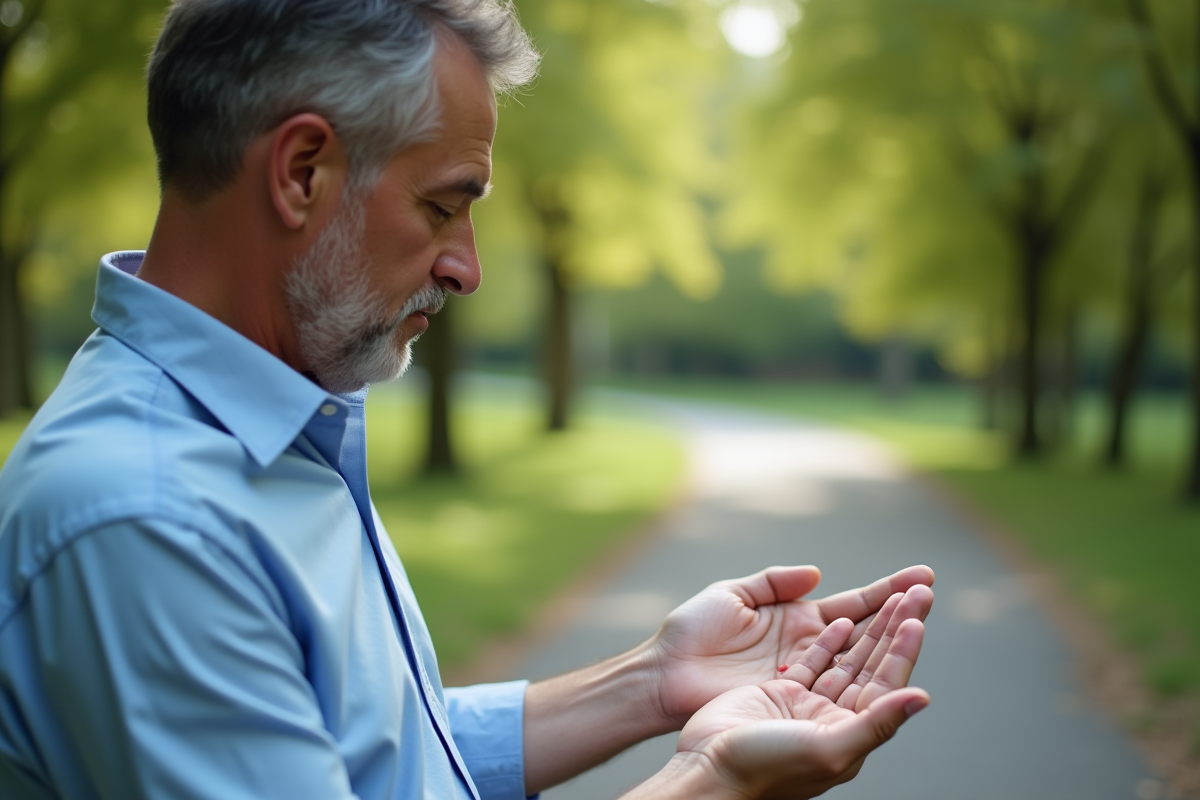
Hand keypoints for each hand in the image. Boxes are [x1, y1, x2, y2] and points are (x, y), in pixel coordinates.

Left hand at [647, 565, 933, 725]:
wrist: (665, 676)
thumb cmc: (690, 634)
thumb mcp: (731, 595)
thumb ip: (773, 583)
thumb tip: (816, 574)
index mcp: (795, 618)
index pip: (852, 603)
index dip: (886, 591)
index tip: (922, 577)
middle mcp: (809, 646)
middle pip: (866, 628)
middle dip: (900, 610)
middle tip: (933, 592)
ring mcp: (805, 674)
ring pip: (859, 655)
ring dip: (891, 638)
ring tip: (922, 617)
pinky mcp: (794, 698)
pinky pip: (836, 685)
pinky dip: (865, 676)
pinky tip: (891, 664)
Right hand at [671, 617, 928, 799]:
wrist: (709, 768)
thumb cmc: (765, 767)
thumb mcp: (829, 748)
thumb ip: (877, 723)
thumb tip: (922, 698)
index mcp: (851, 734)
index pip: (887, 683)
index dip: (904, 648)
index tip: (917, 615)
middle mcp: (834, 718)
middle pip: (872, 665)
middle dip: (894, 628)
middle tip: (918, 592)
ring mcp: (807, 705)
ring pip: (846, 659)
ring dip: (868, 629)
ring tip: (892, 599)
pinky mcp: (781, 693)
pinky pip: (812, 661)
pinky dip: (828, 641)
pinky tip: (842, 621)